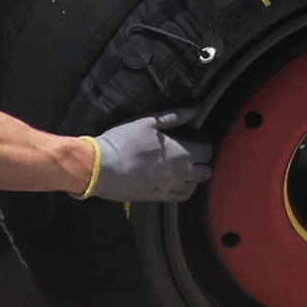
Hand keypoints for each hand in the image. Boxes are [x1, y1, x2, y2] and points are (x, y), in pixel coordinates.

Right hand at [87, 114, 213, 202]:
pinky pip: (179, 198)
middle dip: (202, 162)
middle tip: (191, 153)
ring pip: (194, 187)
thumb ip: (175, 116)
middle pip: (205, 172)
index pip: (206, 151)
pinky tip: (175, 182)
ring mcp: (168, 187)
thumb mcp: (148, 122)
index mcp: (179, 152)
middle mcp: (178, 173)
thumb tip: (196, 108)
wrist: (100, 168)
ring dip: (193, 177)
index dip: (204, 143)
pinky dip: (183, 190)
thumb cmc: (124, 141)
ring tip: (184, 168)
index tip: (195, 138)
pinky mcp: (156, 198)